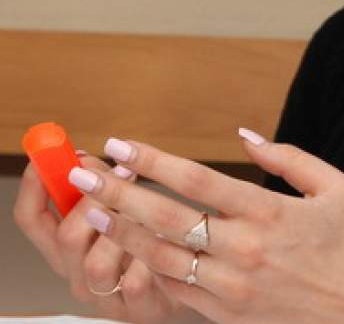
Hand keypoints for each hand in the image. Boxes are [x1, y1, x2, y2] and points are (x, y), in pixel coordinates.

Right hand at [13, 152, 199, 323]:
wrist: (193, 281)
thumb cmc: (154, 240)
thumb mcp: (124, 211)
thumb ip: (102, 190)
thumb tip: (86, 160)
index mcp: (68, 248)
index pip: (31, 218)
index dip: (35, 185)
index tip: (51, 155)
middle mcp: (79, 274)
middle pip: (65, 238)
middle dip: (97, 200)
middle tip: (124, 174)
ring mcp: (106, 297)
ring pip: (97, 263)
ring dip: (126, 230)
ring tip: (150, 212)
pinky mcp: (137, 310)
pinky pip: (136, 281)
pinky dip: (152, 257)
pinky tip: (169, 244)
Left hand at [65, 130, 343, 323]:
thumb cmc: (343, 244)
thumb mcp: (336, 188)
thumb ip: (290, 158)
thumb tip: (245, 137)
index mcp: (269, 211)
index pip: (198, 180)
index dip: (154, 160)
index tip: (123, 145)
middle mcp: (245, 247)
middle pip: (167, 217)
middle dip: (119, 192)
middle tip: (85, 174)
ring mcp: (231, 284)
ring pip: (160, 256)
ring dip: (121, 232)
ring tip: (92, 211)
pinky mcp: (224, 312)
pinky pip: (174, 289)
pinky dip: (146, 268)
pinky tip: (127, 250)